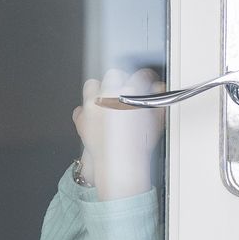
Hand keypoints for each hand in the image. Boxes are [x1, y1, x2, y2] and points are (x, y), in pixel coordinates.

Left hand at [74, 70, 164, 200]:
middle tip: (124, 94)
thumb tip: (158, 89)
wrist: (120, 165)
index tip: (144, 83)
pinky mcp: (80, 117)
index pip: (139, 75)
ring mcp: (92, 104)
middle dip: (119, 82)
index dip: (144, 79)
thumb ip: (157, 102)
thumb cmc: (138, 147)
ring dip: (98, 91)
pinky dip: (86, 113)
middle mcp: (110, 94)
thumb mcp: (156, 122)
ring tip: (106, 104)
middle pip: (114, 74)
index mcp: (131, 91)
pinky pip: (80, 108)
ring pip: (92, 85)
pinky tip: (95, 121)